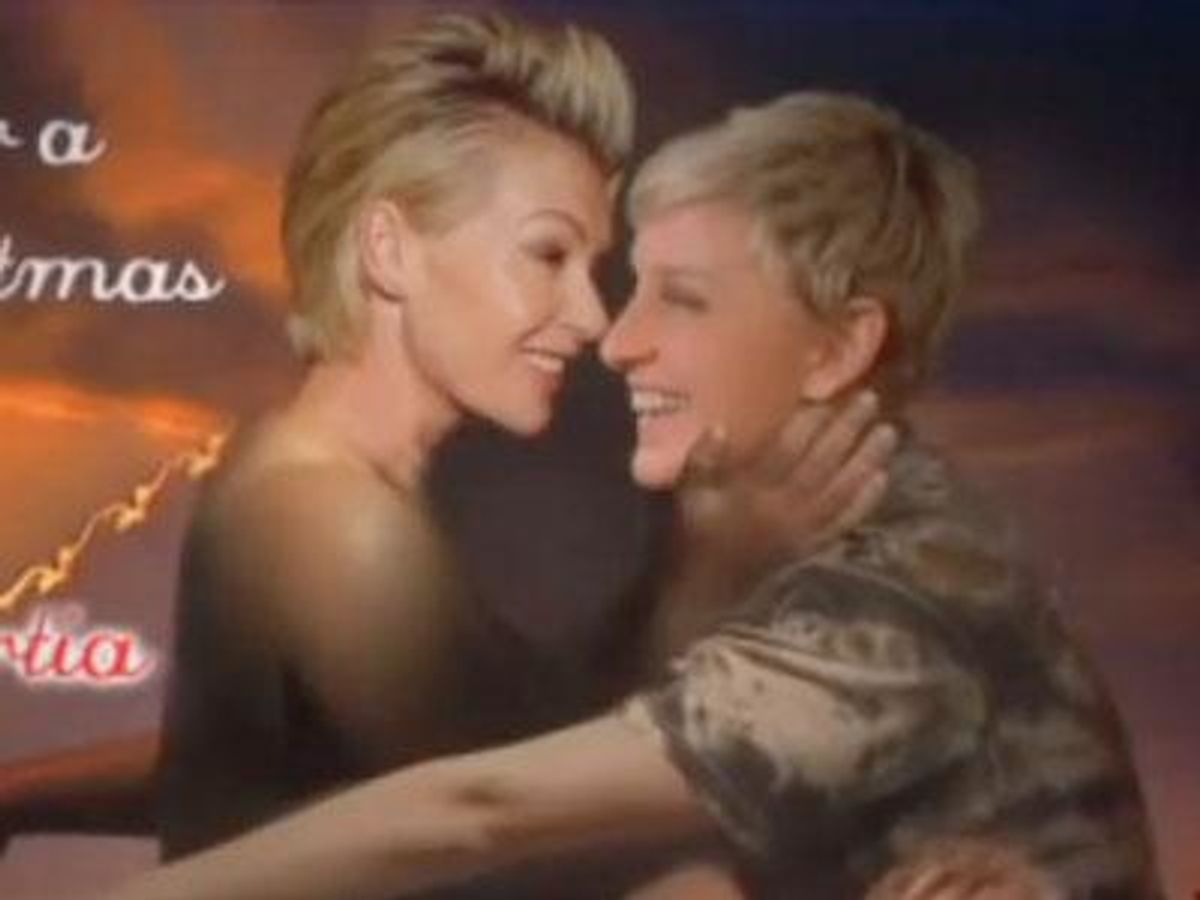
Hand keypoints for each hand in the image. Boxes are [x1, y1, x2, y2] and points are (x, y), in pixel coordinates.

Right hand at [677, 390, 896, 575]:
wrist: (707, 592)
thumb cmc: (695, 534)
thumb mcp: (687, 494)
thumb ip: (701, 460)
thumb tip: (720, 426)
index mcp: (748, 495)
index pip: (783, 452)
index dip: (806, 424)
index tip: (825, 398)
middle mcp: (780, 511)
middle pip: (820, 466)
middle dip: (846, 432)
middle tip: (869, 400)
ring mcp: (800, 532)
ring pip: (840, 492)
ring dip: (865, 461)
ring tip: (887, 432)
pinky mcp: (811, 548)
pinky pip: (843, 523)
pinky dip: (864, 501)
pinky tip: (882, 478)